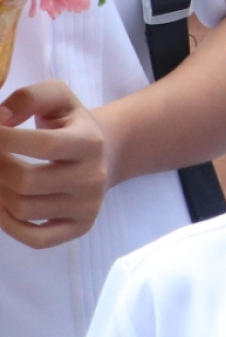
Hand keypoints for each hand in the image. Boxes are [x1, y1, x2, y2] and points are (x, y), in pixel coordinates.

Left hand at [0, 82, 112, 248]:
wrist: (104, 154)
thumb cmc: (70, 124)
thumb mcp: (57, 98)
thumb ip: (28, 98)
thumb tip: (0, 118)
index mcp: (90, 141)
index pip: (44, 145)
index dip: (4, 140)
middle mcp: (93, 177)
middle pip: (26, 181)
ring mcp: (87, 206)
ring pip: (22, 209)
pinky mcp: (79, 228)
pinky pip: (34, 238)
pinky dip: (6, 224)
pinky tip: (2, 203)